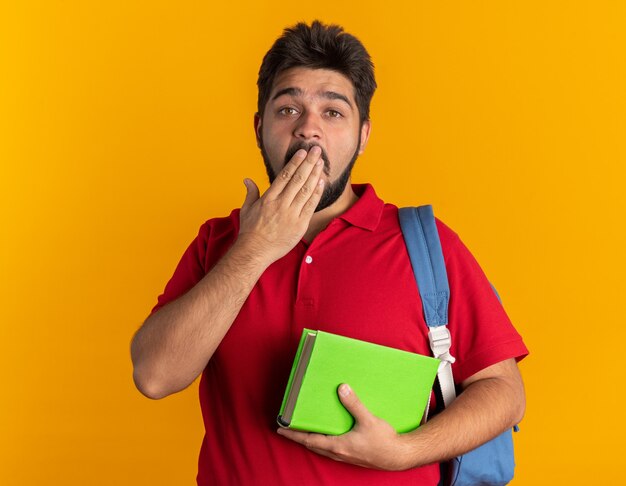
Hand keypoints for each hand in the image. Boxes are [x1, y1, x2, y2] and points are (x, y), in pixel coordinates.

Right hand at [238, 146, 324, 263]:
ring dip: (315, 175)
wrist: (255, 251)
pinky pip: (310, 206)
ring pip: (306, 190)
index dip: (295, 162)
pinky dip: (317, 194)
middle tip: (317, 150)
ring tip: (321, 163)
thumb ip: (251, 193)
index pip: (284, 175)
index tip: (302, 152)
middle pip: (298, 179)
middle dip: (308, 163)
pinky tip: (322, 183)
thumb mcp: (247, 209)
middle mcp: (281, 203)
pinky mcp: (299, 224)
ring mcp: (291, 214)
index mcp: (269, 198)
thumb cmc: (250, 231)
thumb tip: (247, 179)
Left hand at [277, 384, 411, 470]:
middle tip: (288, 428)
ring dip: (311, 439)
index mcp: (338, 446)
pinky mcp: (352, 455)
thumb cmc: (384, 441)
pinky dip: (323, 441)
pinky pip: (331, 448)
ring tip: (305, 429)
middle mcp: (338, 453)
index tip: (280, 429)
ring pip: (322, 447)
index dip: (294, 434)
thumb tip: (342, 388)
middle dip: (299, 436)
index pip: (309, 439)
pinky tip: (328, 433)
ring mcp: (345, 456)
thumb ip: (354, 404)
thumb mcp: (368, 420)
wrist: (399, 456)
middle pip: (312, 444)